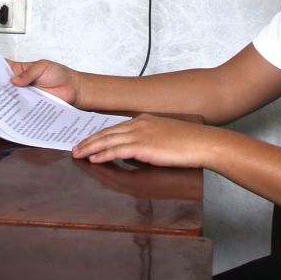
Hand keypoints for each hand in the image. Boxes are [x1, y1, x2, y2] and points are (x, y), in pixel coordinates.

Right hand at [8, 58, 81, 104]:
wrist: (75, 90)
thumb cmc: (60, 74)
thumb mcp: (43, 67)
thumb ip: (29, 73)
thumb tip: (14, 81)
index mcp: (20, 70)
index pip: (3, 68)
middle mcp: (20, 84)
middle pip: (3, 86)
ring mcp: (24, 96)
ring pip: (9, 99)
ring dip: (4, 101)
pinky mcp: (30, 107)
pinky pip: (20, 109)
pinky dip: (15, 111)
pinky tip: (10, 113)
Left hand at [71, 114, 214, 168]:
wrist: (205, 142)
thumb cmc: (190, 143)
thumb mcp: (165, 139)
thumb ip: (148, 143)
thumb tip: (135, 154)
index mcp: (144, 120)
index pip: (115, 128)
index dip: (99, 135)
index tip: (88, 141)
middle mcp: (139, 124)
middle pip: (107, 132)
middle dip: (89, 140)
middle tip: (75, 148)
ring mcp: (141, 133)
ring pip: (108, 140)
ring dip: (90, 147)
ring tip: (77, 154)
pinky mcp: (144, 145)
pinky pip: (117, 150)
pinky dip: (103, 154)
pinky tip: (93, 159)